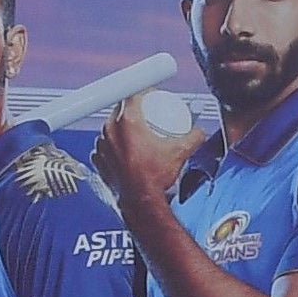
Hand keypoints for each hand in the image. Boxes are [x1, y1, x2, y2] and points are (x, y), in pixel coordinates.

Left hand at [93, 89, 183, 216]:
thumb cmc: (154, 179)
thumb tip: (198, 132)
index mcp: (128, 122)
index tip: (152, 97)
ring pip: (111, 127)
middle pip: (121, 109)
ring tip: (137, 133)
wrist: (140, 203)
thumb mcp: (180, 152)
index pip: (133, 94)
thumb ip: (194, 137)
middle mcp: (110, 130)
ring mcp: (102, 145)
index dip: (144, 93)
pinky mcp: (98, 160)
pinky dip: (114, 145)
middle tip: (148, 117)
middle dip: (135, 110)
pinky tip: (123, 149)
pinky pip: (105, 145)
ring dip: (122, 128)